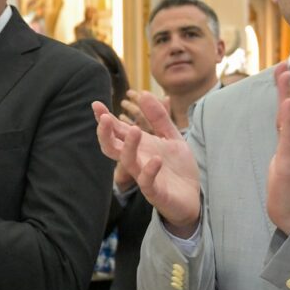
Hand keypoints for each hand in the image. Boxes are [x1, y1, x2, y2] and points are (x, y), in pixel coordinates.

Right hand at [94, 94, 200, 236]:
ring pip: (126, 161)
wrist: (193, 197)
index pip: (116, 131)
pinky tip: (156, 159)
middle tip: (104, 118)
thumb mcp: (171, 136)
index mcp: (138, 146)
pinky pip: (146, 182)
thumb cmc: (178, 168)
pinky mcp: (155, 191)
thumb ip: (158, 117)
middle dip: (104, 133)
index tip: (96, 104)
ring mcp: (143, 176)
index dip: (104, 118)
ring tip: (135, 129)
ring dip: (128, 146)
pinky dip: (149, 170)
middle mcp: (136, 160)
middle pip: (111, 147)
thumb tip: (143, 92)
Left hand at [266, 63, 289, 233]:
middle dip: (287, 86)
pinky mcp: (289, 162)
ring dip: (287, 95)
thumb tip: (285, 121)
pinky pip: (288, 138)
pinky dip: (288, 120)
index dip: (286, 88)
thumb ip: (285, 137)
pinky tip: (286, 104)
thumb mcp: (285, 155)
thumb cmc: (288, 185)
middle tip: (283, 63)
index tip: (281, 67)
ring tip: (285, 75)